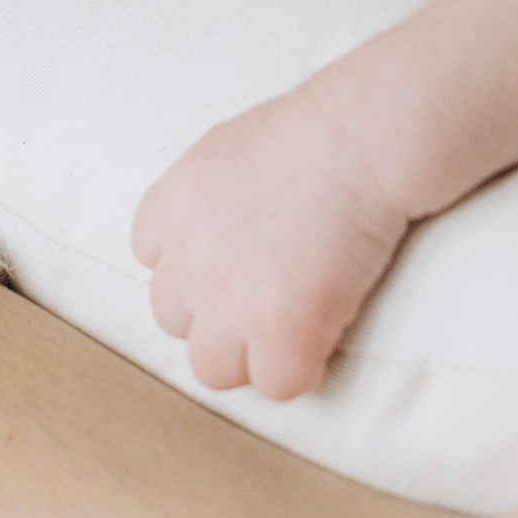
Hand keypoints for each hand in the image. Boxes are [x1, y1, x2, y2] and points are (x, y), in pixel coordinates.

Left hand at [133, 89, 413, 398]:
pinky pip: (277, 385)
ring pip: (213, 370)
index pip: (155, 267)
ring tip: (293, 323)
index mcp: (167, 211)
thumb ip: (201, 205)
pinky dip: (304, 366)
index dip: (199, 270)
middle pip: (177, 323)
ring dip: (250, 354)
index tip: (239, 258)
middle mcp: (186, 263)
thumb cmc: (312, 132)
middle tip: (270, 291)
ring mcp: (230, 304)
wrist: (362, 138)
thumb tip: (207, 243)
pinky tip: (327, 329)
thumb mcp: (224, 152)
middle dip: (219, 314)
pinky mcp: (281, 334)